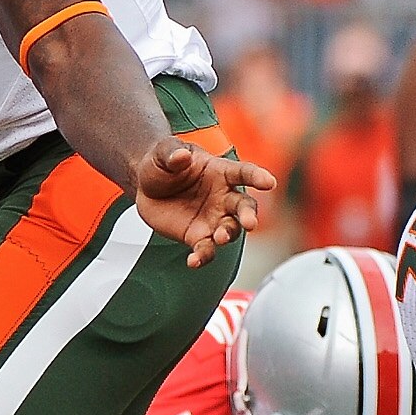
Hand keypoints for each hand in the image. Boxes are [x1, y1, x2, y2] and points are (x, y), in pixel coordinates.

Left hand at [132, 138, 274, 268]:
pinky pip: (206, 249)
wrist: (146, 188)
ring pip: (230, 230)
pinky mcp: (198, 237)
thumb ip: (172, 153)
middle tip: (250, 223)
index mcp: (220, 172)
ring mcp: (213, 219)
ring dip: (228, 235)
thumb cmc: (162, 164)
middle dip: (249, 215)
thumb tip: (181, 156)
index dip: (257, 177)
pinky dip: (202, 257)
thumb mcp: (162, 153)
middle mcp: (223, 197)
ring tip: (219, 238)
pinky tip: (193, 261)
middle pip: (244, 207)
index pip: (243, 173)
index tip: (269, 183)